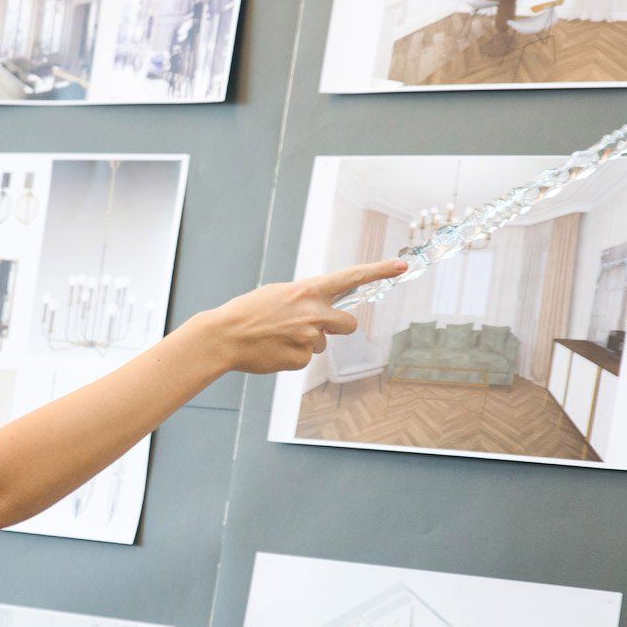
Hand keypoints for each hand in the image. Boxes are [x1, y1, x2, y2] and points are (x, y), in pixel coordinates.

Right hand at [198, 258, 406, 374]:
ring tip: (278, 337)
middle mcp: (315, 313)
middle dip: (338, 328)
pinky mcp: (302, 360)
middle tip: (313, 327)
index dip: (379, 271)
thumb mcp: (279, 294)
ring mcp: (310, 338)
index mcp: (308, 290)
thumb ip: (305, 299)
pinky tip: (274, 350)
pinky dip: (293, 356)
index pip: (351, 278)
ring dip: (307, 342)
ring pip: (322, 344)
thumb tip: (320, 313)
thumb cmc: (249, 312)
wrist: (225, 336)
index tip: (401, 267)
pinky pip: (306, 359)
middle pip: (349, 325)